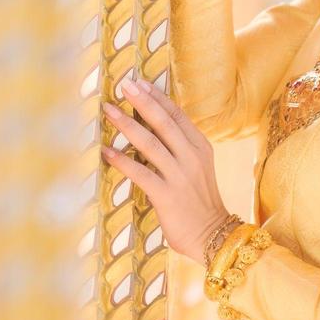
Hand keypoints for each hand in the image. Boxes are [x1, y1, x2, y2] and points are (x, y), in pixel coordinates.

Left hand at [100, 76, 234, 264]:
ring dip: (126, 124)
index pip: (177, 115)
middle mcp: (191, 157)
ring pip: (150, 143)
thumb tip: (152, 128)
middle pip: (163, 122)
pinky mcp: (166, 195)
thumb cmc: (200, 202)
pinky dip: (121, 160)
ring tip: (109, 110)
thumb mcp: (197, 168)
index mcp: (200, 148)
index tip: (140, 82)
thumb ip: (180, 148)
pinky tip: (106, 151)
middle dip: (142, 101)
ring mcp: (179, 176)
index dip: (157, 97)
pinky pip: (140, 173)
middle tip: (124, 85)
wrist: (213, 237)